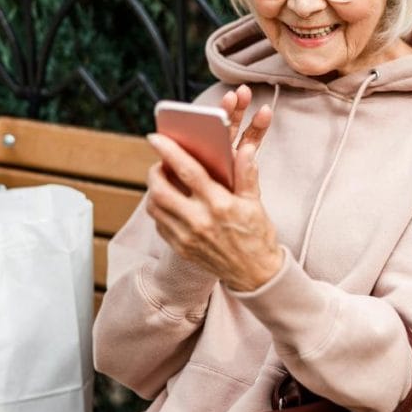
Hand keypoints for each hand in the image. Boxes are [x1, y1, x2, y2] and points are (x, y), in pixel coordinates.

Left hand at [145, 93, 282, 291]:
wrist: (255, 274)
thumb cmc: (257, 235)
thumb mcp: (255, 203)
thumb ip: (246, 174)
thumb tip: (244, 149)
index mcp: (220, 205)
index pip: (188, 172)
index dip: (169, 152)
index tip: (156, 137)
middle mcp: (199, 221)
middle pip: (161, 190)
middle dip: (155, 171)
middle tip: (160, 163)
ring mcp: (187, 237)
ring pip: (155, 207)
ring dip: (153, 190)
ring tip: (163, 181)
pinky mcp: (181, 248)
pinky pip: (160, 224)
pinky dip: (159, 209)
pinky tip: (169, 203)